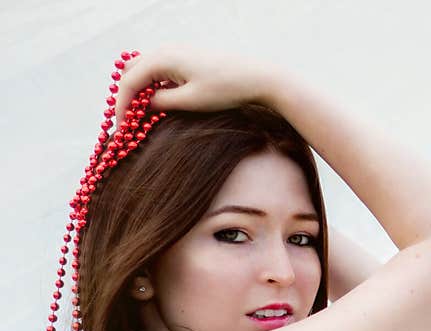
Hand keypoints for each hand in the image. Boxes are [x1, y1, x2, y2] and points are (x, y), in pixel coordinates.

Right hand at [113, 43, 276, 127]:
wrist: (258, 77)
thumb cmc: (226, 89)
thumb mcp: (191, 101)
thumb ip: (161, 103)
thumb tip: (142, 107)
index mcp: (163, 57)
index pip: (129, 82)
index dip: (121, 106)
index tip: (121, 129)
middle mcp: (166, 50)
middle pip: (132, 72)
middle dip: (127, 96)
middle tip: (129, 121)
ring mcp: (176, 52)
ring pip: (145, 70)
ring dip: (141, 91)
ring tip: (142, 116)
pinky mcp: (187, 58)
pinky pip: (161, 71)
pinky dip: (154, 87)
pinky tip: (160, 105)